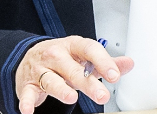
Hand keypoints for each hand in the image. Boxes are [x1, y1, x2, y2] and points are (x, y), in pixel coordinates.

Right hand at [14, 36, 134, 113]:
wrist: (29, 56)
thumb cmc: (62, 58)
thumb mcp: (84, 56)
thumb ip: (106, 62)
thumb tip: (128, 64)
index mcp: (73, 46)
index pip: (90, 50)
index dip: (103, 62)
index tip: (114, 75)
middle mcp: (56, 55)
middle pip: (73, 69)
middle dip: (88, 83)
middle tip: (102, 96)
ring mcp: (41, 69)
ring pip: (51, 80)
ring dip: (61, 89)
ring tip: (71, 98)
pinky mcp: (28, 84)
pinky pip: (28, 93)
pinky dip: (27, 102)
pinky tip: (29, 111)